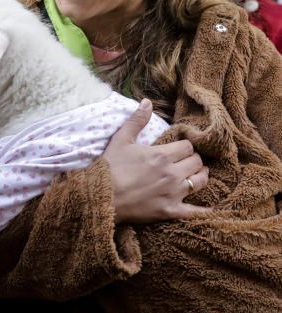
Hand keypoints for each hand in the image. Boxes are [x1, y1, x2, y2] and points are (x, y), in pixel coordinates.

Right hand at [103, 99, 209, 223]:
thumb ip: (137, 120)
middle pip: (197, 162)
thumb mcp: (121, 140)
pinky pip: (194, 211)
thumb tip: (147, 101)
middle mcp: (172, 173)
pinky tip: (210, 208)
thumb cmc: (110, 168)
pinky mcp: (170, 211)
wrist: (101, 197)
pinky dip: (203, 209)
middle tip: (188, 162)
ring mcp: (173, 193)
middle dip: (194, 160)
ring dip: (200, 177)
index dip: (185, 146)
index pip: (188, 146)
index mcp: (162, 155)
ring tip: (196, 175)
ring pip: (200, 182)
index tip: (180, 149)